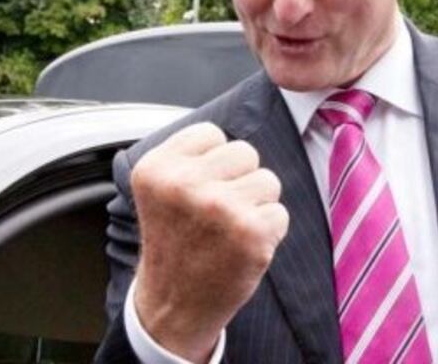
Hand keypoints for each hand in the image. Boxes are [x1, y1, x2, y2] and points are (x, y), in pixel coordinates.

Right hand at [131, 122, 288, 361]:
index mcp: (157, 169)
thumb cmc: (175, 244)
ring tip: (230, 230)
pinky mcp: (251, 232)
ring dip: (257, 204)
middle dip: (239, 179)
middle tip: (217, 213)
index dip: (214, 162)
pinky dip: (269, 230)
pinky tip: (242, 247)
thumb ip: (189, 156)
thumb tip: (232, 133)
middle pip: (245, 152)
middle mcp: (184, 185)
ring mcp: (219, 208)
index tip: (199, 189)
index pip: (212, 134)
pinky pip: (280, 212)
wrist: (175, 305)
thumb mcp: (160, 190)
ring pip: (268, 180)